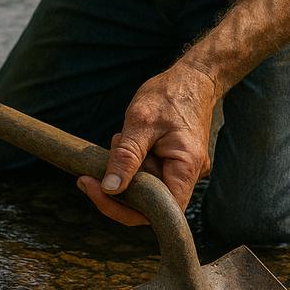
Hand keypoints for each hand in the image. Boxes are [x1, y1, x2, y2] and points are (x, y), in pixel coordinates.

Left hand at [77, 63, 217, 225]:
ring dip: (125, 170)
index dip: (125, 211)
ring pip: (147, 188)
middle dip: (119, 187)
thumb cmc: (170, 95)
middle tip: (96, 165)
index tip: (97, 190)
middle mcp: (189, 175)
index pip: (158, 212)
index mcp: (186, 167)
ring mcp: (182, 171)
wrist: (193, 78)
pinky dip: (133, 163)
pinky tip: (127, 141)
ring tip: (119, 139)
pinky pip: (149, 174)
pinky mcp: (174, 164)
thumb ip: (126, 157)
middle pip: (149, 204)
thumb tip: (110, 189)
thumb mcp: (141, 122)